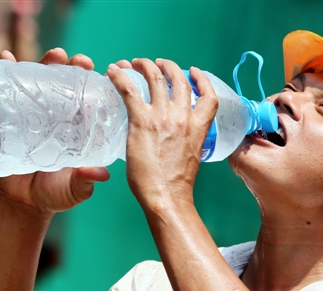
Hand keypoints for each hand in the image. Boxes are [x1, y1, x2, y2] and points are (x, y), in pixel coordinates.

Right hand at [0, 49, 109, 216]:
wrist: (22, 201)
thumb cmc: (54, 193)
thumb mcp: (75, 189)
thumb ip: (86, 181)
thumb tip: (100, 174)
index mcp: (80, 130)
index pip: (91, 101)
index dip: (98, 87)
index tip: (106, 74)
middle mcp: (61, 117)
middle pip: (69, 85)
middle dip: (76, 68)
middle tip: (82, 61)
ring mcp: (36, 114)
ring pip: (43, 81)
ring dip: (48, 63)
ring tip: (56, 55)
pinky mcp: (13, 115)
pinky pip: (9, 89)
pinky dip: (7, 70)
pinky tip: (7, 58)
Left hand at [107, 58, 217, 207]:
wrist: (167, 196)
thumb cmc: (176, 184)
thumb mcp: (190, 157)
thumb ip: (184, 141)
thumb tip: (171, 140)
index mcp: (198, 128)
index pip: (209, 97)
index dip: (202, 80)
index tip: (193, 72)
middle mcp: (183, 117)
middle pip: (179, 80)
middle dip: (168, 66)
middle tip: (157, 64)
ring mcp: (162, 117)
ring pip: (155, 78)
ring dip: (145, 65)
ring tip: (136, 62)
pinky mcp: (141, 121)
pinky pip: (129, 90)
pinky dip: (121, 76)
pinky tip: (114, 71)